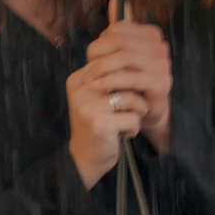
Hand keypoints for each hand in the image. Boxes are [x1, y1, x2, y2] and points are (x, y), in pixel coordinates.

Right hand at [66, 49, 148, 188]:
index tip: (125, 95)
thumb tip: (136, 58)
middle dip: (135, 94)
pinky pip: (133, 118)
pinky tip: (122, 134)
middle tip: (130, 109)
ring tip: (126, 121)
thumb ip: (110, 77)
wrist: (85, 156)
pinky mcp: (99, 124)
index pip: (113, 65)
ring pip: (132, 98)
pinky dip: (134, 128)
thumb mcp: (97, 96)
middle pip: (125, 79)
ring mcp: (88, 107)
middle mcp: (80, 90)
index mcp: (78, 79)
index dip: (127, 80)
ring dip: (137, 112)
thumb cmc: (97, 123)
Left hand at [83, 0, 173, 154]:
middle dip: (98, 56)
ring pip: (124, 58)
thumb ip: (120, 27)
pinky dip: (111, 81)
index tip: (92, 58)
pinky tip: (98, 88)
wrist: (147, 110)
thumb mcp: (124, 52)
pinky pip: (130, 77)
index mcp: (151, 34)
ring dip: (101, 69)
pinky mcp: (161, 82)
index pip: (118, 29)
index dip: (100, 42)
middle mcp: (160, 46)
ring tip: (88, 81)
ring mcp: (163, 64)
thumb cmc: (131, 79)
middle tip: (86, 71)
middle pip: (119, 41)